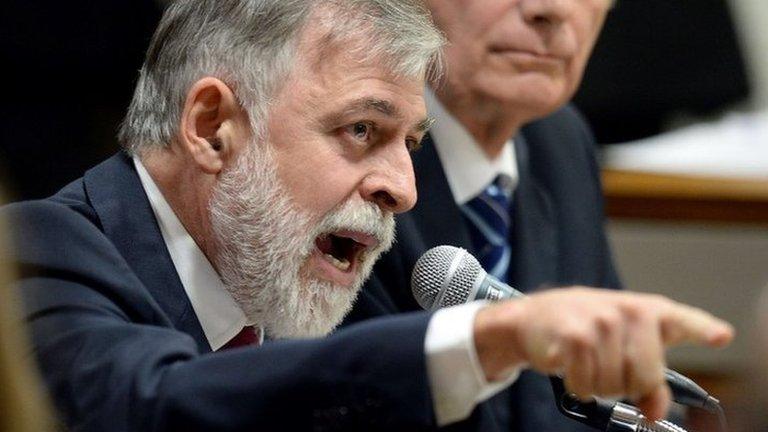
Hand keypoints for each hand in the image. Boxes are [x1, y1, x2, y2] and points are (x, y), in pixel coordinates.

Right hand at [473, 287, 733, 419]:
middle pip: (645, 377)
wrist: (532, 317)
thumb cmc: (582, 328)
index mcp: (646, 310)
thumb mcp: (622, 346)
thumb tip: (656, 412)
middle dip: (626, 386)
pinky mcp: (574, 337)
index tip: (721, 336)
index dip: (704, 329)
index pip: (682, 320)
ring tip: (585, 363)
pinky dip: (578, 387)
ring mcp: (600, 322)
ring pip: (614, 386)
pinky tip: (570, 366)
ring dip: (597, 386)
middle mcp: (627, 312)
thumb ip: (649, 377)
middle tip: (609, 371)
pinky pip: (587, 385)